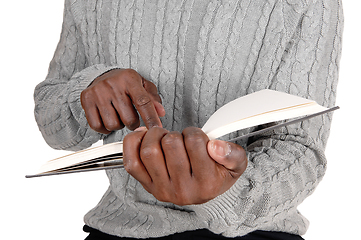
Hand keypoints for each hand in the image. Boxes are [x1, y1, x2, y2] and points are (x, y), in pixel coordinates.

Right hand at [80, 69, 164, 133]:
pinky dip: (104, 128)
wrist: (101, 75)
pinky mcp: (86, 100)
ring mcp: (98, 93)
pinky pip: (97, 126)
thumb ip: (153, 98)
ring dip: (118, 125)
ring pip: (113, 125)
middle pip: (128, 119)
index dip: (151, 118)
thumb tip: (161, 113)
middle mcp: (113, 85)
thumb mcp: (142, 85)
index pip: (143, 102)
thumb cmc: (125, 82)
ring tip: (118, 115)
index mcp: (129, 79)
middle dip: (133, 123)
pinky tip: (107, 119)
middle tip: (131, 116)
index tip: (157, 129)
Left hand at [123, 127, 247, 205]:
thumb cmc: (217, 175)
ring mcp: (162, 189)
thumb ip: (232, 154)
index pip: (195, 142)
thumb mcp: (236, 165)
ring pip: (149, 150)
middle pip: (170, 144)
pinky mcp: (146, 185)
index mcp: (206, 184)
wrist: (203, 192)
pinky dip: (134, 143)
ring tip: (165, 139)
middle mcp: (182, 190)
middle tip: (181, 139)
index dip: (195, 132)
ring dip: (156, 136)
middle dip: (176, 133)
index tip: (196, 138)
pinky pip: (131, 162)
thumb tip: (214, 147)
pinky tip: (145, 138)